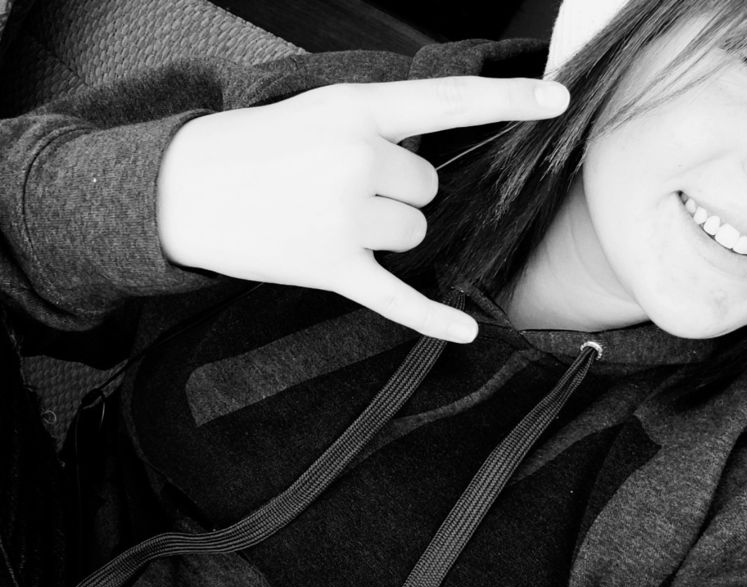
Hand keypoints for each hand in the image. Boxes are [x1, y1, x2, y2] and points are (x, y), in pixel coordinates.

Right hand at [156, 76, 569, 342]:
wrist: (187, 189)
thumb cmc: (258, 147)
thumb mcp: (320, 111)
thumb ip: (379, 126)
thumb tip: (423, 166)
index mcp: (358, 111)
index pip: (449, 101)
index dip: (508, 98)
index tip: (560, 96)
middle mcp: (357, 160)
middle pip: (427, 188)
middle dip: (397, 191)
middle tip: (338, 186)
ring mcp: (345, 217)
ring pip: (415, 233)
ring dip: (386, 232)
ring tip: (328, 217)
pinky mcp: (332, 267)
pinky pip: (398, 297)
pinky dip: (432, 315)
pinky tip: (465, 329)